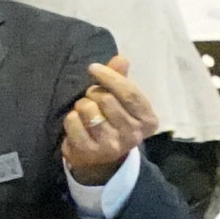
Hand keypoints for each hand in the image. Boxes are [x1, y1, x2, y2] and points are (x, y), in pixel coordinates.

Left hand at [62, 55, 158, 177]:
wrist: (99, 159)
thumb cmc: (112, 121)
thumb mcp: (121, 101)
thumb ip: (121, 79)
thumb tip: (120, 58)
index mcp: (148, 121)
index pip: (129, 92)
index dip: (109, 76)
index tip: (94, 68)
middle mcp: (133, 135)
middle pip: (106, 98)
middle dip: (94, 93)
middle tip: (93, 99)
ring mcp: (111, 145)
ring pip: (88, 109)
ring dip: (82, 105)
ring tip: (86, 113)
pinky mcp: (89, 151)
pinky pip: (73, 121)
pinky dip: (71, 118)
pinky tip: (78, 125)